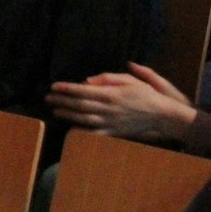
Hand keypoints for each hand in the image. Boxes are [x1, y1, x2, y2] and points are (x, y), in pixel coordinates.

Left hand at [47, 63, 195, 140]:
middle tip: (48, 97)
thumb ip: (107, 78)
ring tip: (55, 110)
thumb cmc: (145, 94)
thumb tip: (87, 81)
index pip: (83, 90)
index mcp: (111, 94)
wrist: (162, 115)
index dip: (67, 88)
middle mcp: (108, 109)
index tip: (54, 86)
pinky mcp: (114, 132)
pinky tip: (71, 129)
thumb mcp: (129, 80)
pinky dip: (82, 132)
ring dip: (68, 114)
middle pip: (80, 104)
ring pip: (84, 118)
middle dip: (62, 100)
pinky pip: (95, 133)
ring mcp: (111, 122)